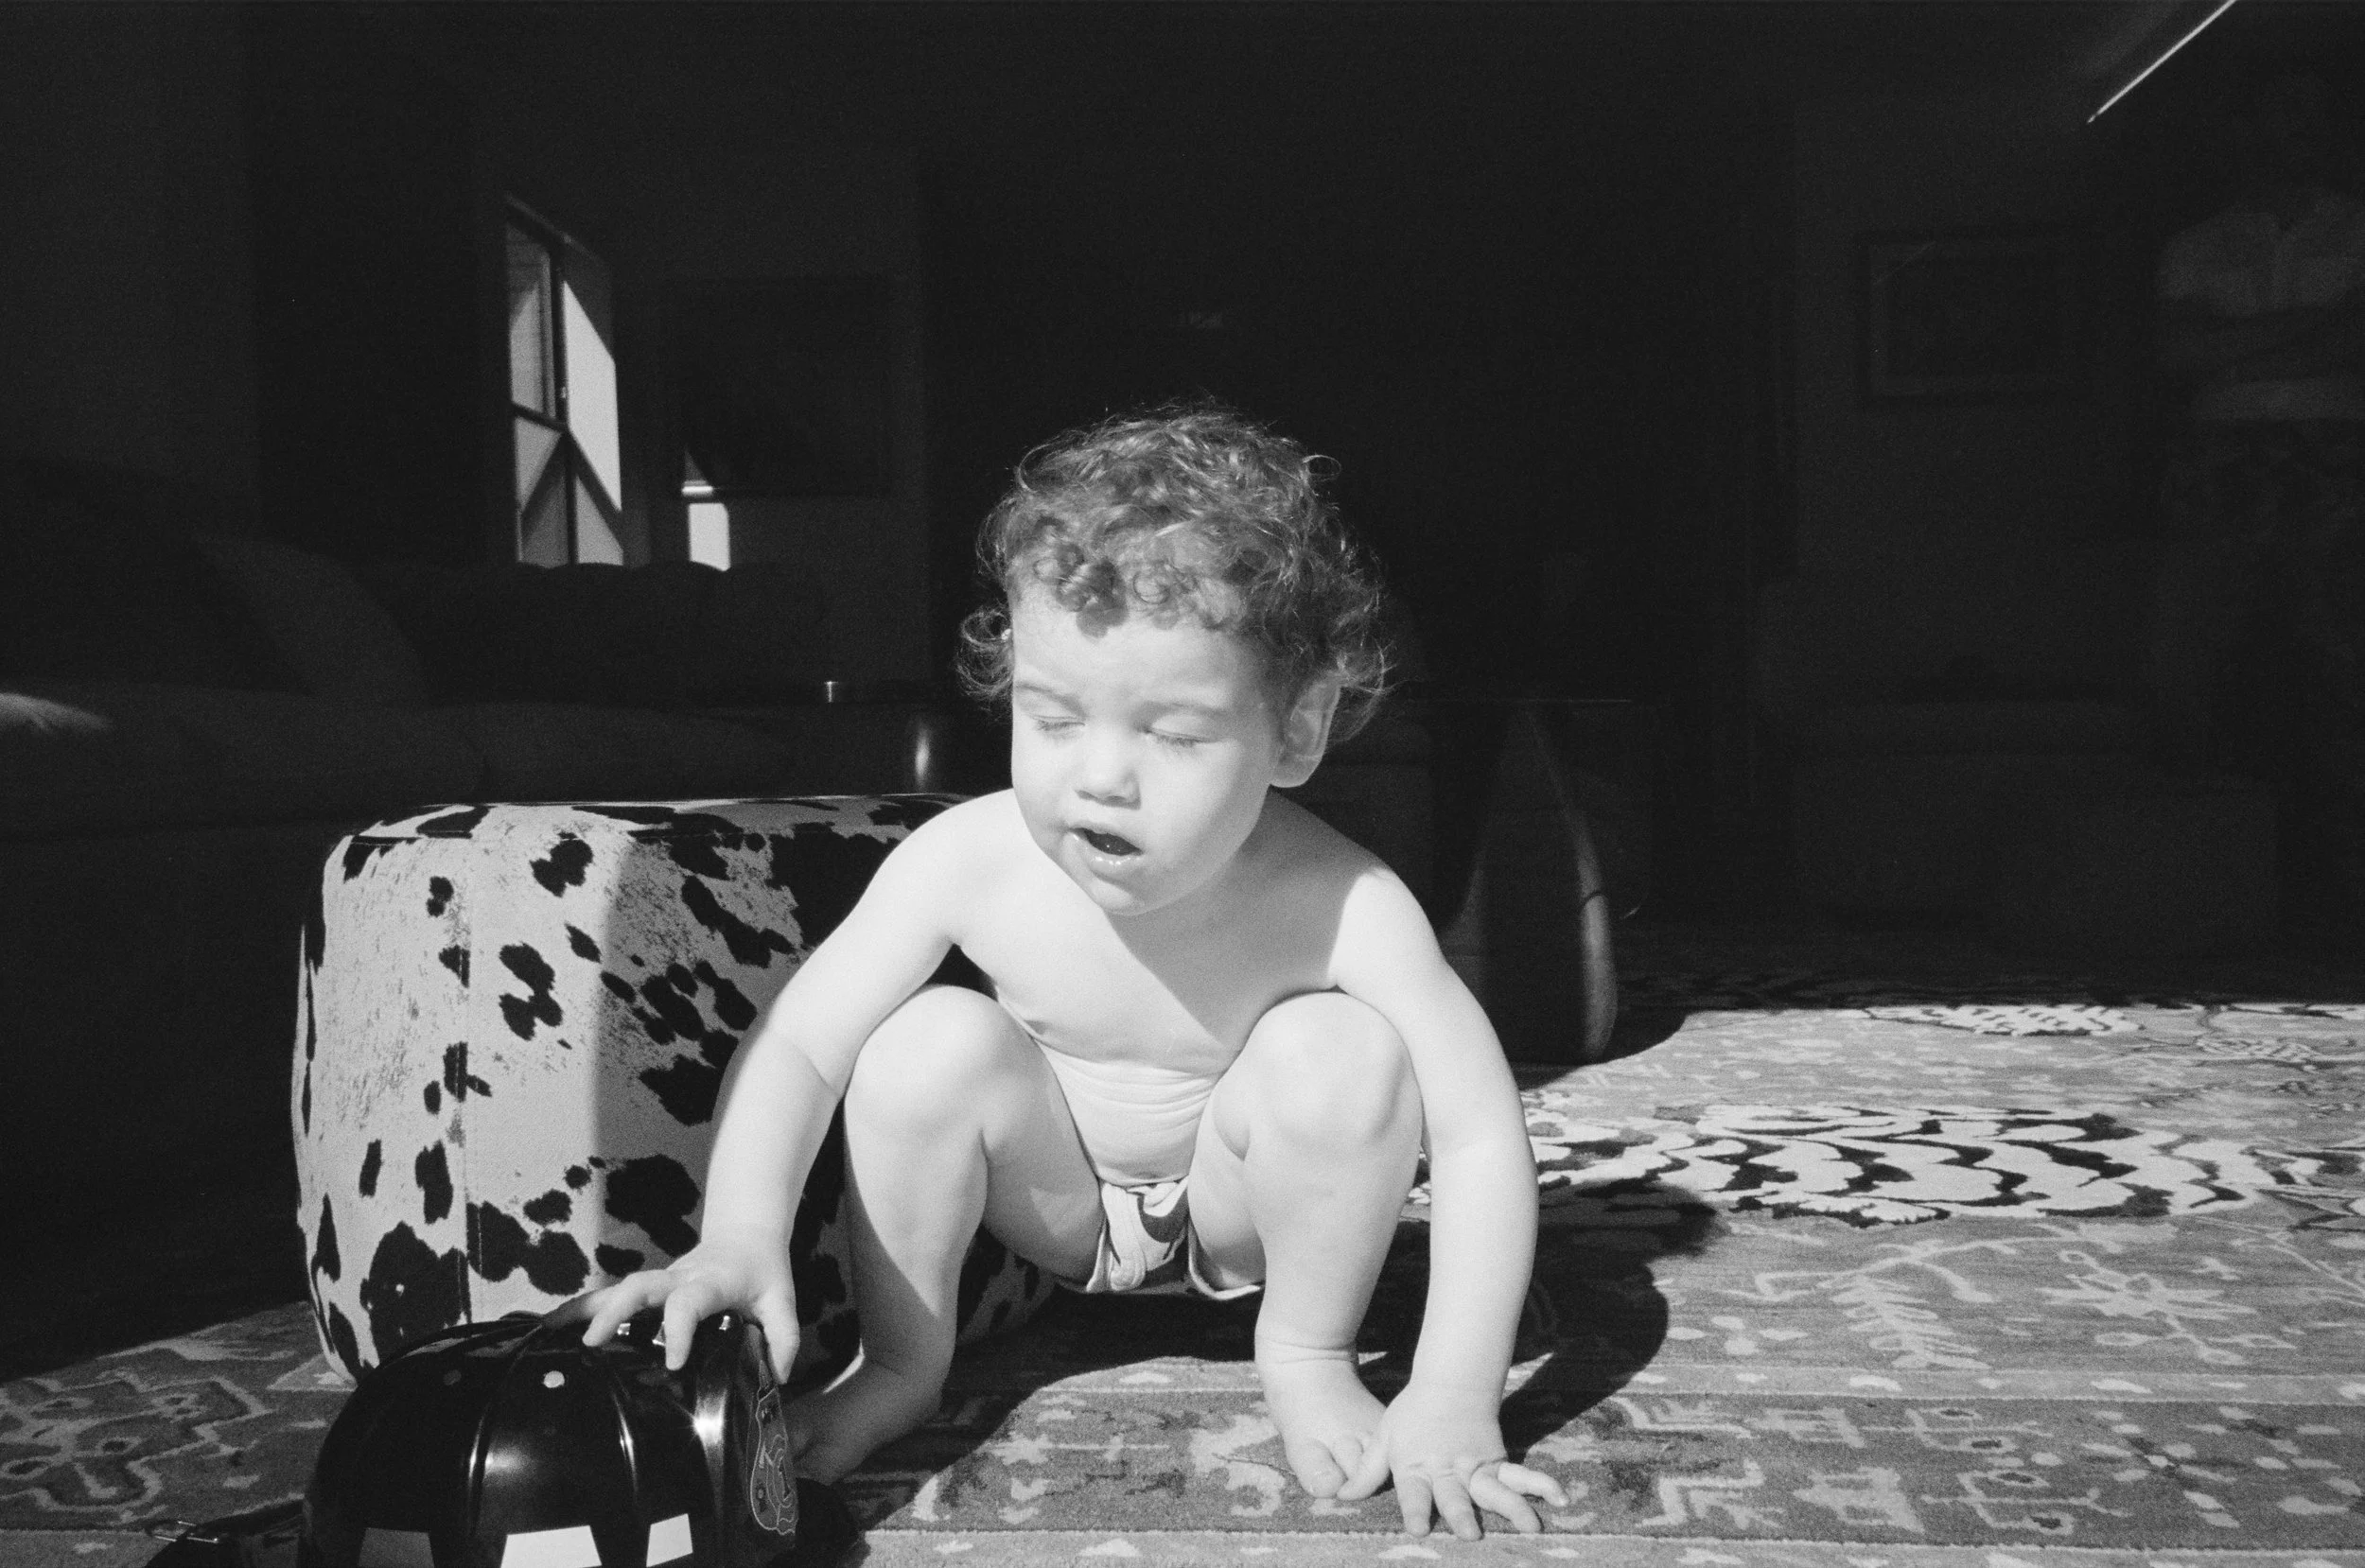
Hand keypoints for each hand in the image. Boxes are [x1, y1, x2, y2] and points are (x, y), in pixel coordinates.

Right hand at [566, 1231, 801, 1380]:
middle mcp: (679, 1278)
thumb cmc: (763, 1272)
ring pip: (619, 1288)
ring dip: (586, 1308)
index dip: (680, 1328)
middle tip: (592, 1344)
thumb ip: (783, 1337)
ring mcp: (660, 1282)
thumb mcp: (782, 1301)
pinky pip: (612, 1295)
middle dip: (614, 1312)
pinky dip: (582, 1308)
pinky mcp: (649, 1289)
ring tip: (549, 1332)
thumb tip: (776, 1378)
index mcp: (712, 1283)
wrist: (745, 1235)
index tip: (674, 1362)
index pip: (690, 1301)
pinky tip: (554, 1326)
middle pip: (640, 1286)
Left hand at [1337, 1385, 1568, 1538]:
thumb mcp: (1384, 1439)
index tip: (1419, 1527)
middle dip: (1462, 1514)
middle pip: (1455, 1494)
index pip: (1415, 1492)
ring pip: (1494, 1489)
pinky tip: (1560, 1497)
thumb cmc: (1412, 1416)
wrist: (1451, 1383)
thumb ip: (1367, 1471)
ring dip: (1511, 1508)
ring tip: (1529, 1527)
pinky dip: (1541, 1486)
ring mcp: (1476, 1467)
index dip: (1417, 1509)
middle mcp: (1448, 1470)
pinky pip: (1520, 1476)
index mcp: (1416, 1466)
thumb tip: (1341, 1495)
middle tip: (1469, 1534)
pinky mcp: (1497, 1463)